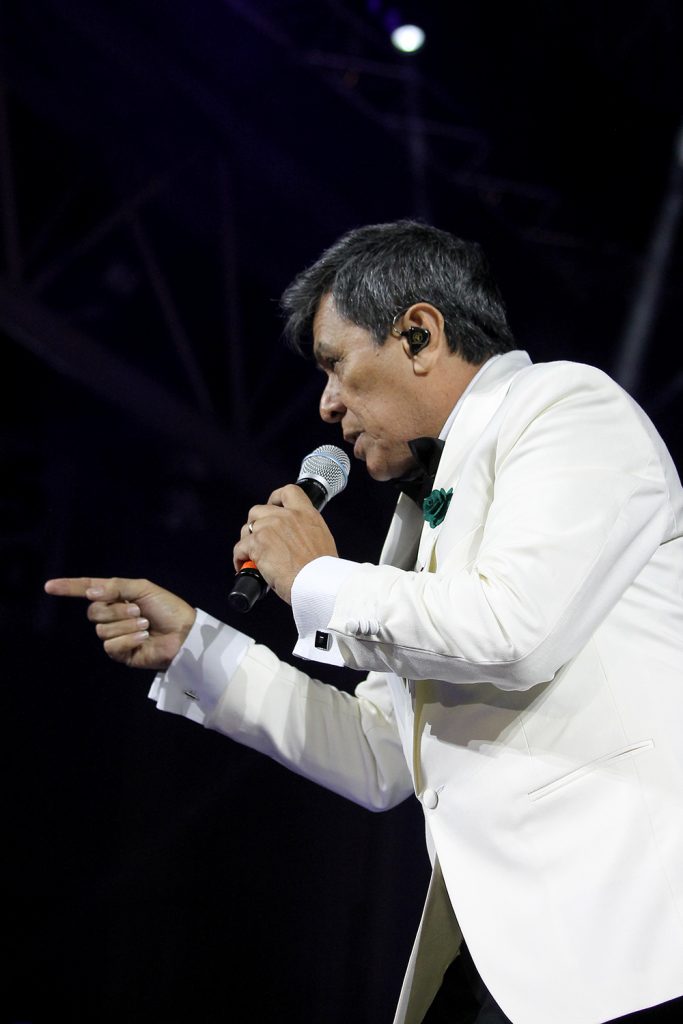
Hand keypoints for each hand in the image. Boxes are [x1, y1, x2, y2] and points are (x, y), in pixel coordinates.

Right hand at [44, 576, 195, 670]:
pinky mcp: (121, 653)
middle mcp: (113, 615)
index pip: (88, 589)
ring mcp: (116, 635)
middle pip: (93, 612)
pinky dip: (128, 639)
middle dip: (115, 610)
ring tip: (146, 625)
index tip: (49, 586)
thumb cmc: (168, 609)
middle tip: (139, 611)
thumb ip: (116, 587)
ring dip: (126, 625)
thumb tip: (90, 592)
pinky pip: (111, 645)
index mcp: (117, 595)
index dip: (69, 588)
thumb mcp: (143, 589)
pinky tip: (144, 638)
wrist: (184, 633)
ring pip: (102, 629)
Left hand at [233, 484, 337, 603]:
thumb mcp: (322, 541)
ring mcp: (270, 527)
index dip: (275, 498)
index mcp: (307, 514)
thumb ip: (307, 533)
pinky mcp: (258, 543)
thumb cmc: (323, 571)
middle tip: (258, 538)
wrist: (318, 583)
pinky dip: (239, 558)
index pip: (288, 492)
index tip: (272, 506)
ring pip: (247, 528)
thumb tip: (296, 542)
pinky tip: (244, 566)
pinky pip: (240, 547)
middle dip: (255, 523)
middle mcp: (287, 516)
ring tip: (250, 555)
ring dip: (247, 541)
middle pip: (259, 510)